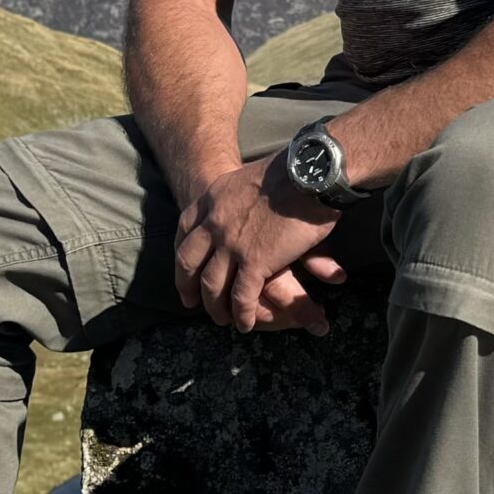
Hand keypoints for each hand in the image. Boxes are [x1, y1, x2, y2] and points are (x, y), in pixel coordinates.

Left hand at [174, 152, 345, 335]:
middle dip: (187, 285)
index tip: (186, 267)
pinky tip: (246, 324)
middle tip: (191, 301)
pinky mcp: (255, 262)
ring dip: (215, 307)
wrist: (309, 173)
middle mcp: (215, 223)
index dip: (183, 252)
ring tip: (222, 318)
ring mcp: (232, 244)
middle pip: (189, 261)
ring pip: (212, 285)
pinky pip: (242, 297)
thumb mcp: (251, 176)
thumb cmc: (293, 170)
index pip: (185, 228)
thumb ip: (242, 194)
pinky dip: (242, 314)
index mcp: (213, 197)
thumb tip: (251, 199)